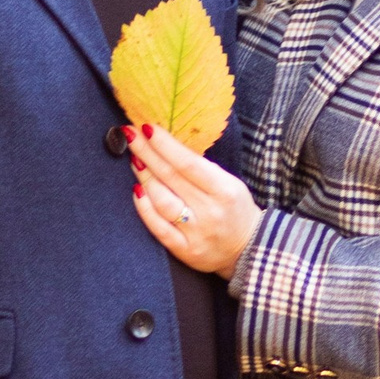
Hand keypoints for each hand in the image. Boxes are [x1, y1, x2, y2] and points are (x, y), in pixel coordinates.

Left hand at [130, 121, 259, 277]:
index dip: (164, 144)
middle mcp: (209, 211)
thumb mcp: (230, 183)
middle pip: (171, 178)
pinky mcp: (185, 250)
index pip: (188, 163)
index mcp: (224, 190)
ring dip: (144, 177)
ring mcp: (196, 233)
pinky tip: (136, 192)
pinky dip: (144, 208)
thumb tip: (166, 146)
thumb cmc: (235, 209)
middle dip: (147, 153)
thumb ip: (202, 168)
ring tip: (134, 160)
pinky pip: (158, 228)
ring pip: (162, 201)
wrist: (250, 249)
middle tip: (130, 135)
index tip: (147, 128)